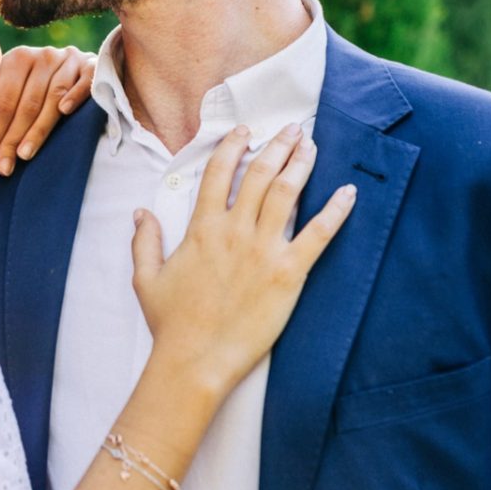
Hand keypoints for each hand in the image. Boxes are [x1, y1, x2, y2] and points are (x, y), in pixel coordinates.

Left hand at [0, 45, 95, 174]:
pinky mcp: (92, 65)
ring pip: (53, 97)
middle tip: (4, 168)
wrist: (67, 65)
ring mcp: (69, 59)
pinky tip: (65, 112)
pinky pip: (86, 80)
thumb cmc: (26, 80)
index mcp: (17, 58)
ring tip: (25, 154)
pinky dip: (76, 95)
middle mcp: (43, 56)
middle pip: (27, 103)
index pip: (3, 101)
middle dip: (13, 138)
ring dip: (40, 128)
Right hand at [130, 124, 355, 395]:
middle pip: (260, 174)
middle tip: (292, 129)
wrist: (194, 360)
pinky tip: (350, 192)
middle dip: (277, 145)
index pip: (219, 173)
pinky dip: (336, 211)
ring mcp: (263, 250)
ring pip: (287, 193)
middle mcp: (234, 231)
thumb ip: (144, 241)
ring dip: (301, 164)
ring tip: (312, 145)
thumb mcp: (146, 279)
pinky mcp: (288, 274)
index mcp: (202, 229)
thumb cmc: (171, 324)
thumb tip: (140, 211)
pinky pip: (318, 234)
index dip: (233, 146)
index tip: (245, 131)